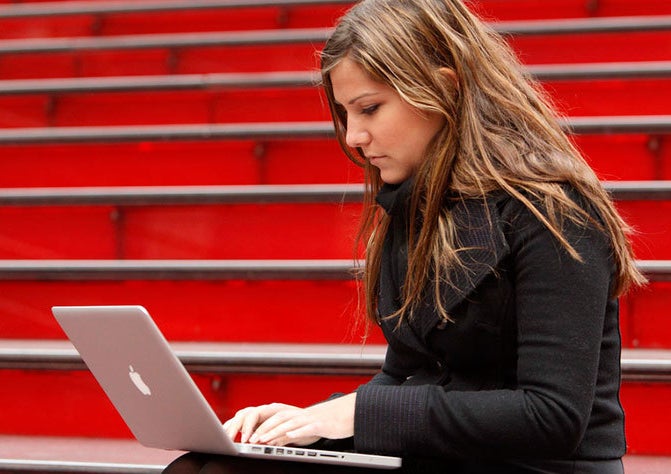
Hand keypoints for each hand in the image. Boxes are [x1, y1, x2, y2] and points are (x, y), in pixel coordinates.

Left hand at [223, 393, 355, 446]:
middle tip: (250, 439)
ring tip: (264, 439)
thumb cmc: (316, 425)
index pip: (268, 418)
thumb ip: (281, 435)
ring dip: (274, 431)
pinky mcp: (317, 424)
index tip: (244, 437)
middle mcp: (295, 414)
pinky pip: (305, 427)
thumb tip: (264, 441)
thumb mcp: (295, 430)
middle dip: (261, 429)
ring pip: (287, 423)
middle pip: (275, 419)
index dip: (256, 426)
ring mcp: (306, 418)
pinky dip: (297, 431)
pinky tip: (290, 435)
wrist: (339, 418)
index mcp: (288, 414)